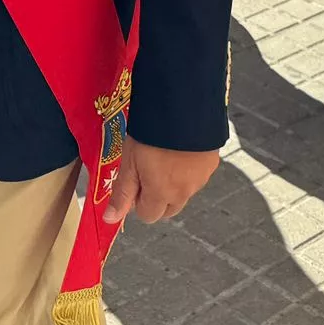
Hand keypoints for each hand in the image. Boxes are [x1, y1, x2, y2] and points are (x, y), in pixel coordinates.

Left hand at [102, 139, 218, 225]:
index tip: (135, 180)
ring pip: (183, 193)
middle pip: (168, 209)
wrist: (182, 104)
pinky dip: (188, 170)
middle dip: (157, 198)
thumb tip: (110, 220)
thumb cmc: (151, 131)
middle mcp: (184, 192)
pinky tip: (180, 149)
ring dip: (174, 184)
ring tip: (165, 155)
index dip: (137, 201)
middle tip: (148, 171)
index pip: (148, 216)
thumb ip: (122, 193)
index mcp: (162, 194)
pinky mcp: (212, 163)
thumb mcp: (130, 161)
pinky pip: (197, 176)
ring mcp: (201, 178)